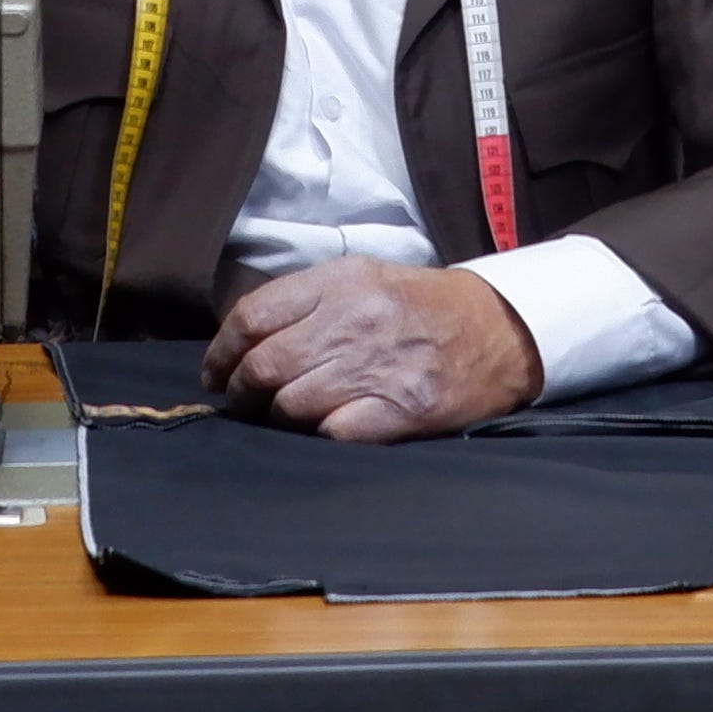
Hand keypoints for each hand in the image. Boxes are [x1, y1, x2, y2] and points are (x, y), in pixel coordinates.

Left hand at [200, 258, 542, 440]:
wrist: (497, 330)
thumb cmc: (420, 305)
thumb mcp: (363, 277)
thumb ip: (306, 300)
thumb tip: (243, 337)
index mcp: (339, 282)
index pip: (252, 317)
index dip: (221, 351)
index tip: (215, 372)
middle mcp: (353, 321)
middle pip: (263, 366)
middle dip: (240, 392)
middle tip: (242, 401)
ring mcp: (376, 369)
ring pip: (289, 405)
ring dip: (276, 417)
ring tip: (282, 416)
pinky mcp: (399, 410)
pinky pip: (331, 434)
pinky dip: (318, 435)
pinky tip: (325, 426)